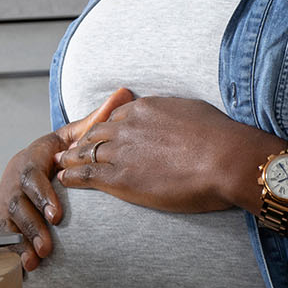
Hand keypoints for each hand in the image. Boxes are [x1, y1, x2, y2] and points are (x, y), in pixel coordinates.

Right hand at [0, 88, 134, 270]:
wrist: (27, 172)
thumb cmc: (57, 156)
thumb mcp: (73, 137)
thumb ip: (96, 119)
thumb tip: (124, 92)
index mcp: (31, 158)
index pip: (32, 174)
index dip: (43, 195)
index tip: (59, 216)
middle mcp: (13, 180)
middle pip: (16, 202)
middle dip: (32, 225)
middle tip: (49, 246)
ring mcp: (4, 201)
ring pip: (8, 221)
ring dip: (23, 240)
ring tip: (39, 258)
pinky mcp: (0, 221)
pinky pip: (1, 238)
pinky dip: (12, 252)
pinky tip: (25, 268)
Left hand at [56, 95, 272, 213]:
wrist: (225, 159)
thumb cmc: (220, 137)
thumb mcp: (193, 112)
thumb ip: (175, 115)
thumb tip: (178, 119)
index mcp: (144, 108)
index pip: (115, 116)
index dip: (105, 128)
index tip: (100, 135)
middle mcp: (127, 126)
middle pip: (95, 133)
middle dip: (83, 141)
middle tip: (70, 149)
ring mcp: (121, 152)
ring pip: (85, 153)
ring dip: (72, 159)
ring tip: (61, 164)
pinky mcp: (120, 178)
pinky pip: (86, 175)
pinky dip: (72, 176)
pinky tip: (64, 179)